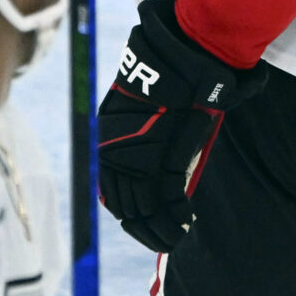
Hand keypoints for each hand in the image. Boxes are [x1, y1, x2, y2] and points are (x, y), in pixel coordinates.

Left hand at [97, 0, 263, 252]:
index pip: (113, 194)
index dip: (129, 215)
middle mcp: (118, 155)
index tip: (144, 225)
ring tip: (174, 239)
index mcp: (109, 142)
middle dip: (144, 230)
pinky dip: (177, 217)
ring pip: (146, 210)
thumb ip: (149, 133)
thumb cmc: (171, 74)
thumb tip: (156, 147)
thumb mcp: (152, 106)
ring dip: (161, 231)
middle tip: (162, 240)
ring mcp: (141, 158)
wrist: (183, 55)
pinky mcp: (166, 158)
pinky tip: (186, 224)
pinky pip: (169, 200)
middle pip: (127, 208)